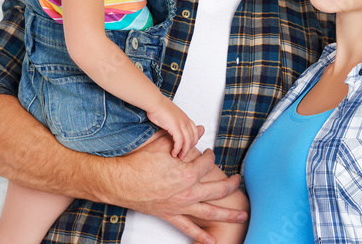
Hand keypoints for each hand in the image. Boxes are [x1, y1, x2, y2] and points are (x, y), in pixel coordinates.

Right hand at [112, 129, 245, 243]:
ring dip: (228, 214)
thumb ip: (183, 138)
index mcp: (187, 174)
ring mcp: (180, 206)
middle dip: (231, 185)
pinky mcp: (170, 215)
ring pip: (211, 212)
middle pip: (218, 189)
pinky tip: (213, 241)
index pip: (208, 164)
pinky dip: (202, 235)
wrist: (119, 182)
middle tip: (238, 181)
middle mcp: (187, 192)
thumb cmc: (138, 163)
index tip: (210, 153)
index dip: (211, 156)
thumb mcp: (162, 144)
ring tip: (242, 215)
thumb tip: (199, 128)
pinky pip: (189, 228)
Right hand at [146, 99, 199, 159]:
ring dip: (184, 151)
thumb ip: (173, 122)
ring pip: (188, 141)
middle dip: (189, 148)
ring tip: (179, 156)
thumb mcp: (170, 115)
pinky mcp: (175, 126)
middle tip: (183, 155)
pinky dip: (178, 148)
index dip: (192, 141)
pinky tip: (174, 152)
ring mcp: (181, 123)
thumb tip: (171, 128)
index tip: (187, 147)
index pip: (195, 131)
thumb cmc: (158, 107)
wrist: (154, 102)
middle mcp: (185, 120)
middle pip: (193, 137)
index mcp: (184, 117)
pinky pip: (179, 141)